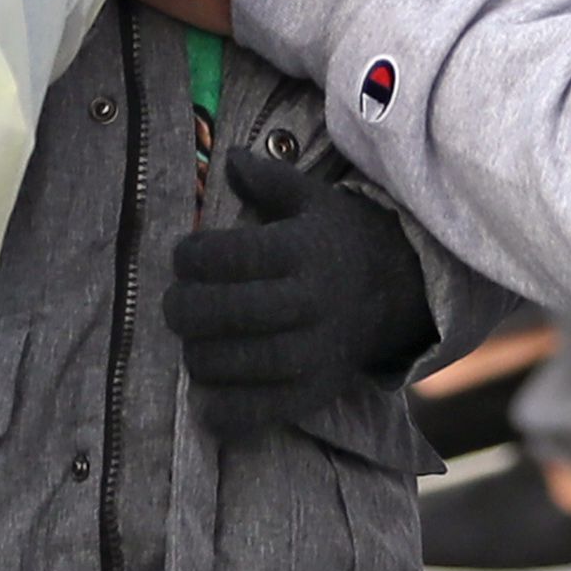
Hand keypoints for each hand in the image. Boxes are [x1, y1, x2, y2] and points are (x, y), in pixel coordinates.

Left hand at [162, 148, 436, 440]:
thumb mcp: (311, 198)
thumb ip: (267, 179)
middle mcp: (309, 303)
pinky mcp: (313, 394)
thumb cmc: (337, 238)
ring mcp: (313, 354)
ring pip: (236, 365)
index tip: (184, 256)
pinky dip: (223, 410)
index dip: (191, 256)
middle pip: (227, 313)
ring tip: (192, 341)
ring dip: (198, 355)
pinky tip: (206, 392)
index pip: (231, 257)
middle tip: (175, 303)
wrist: (394, 291)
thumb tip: (228, 157)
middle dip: (184, 308)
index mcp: (303, 251)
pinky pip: (258, 414)